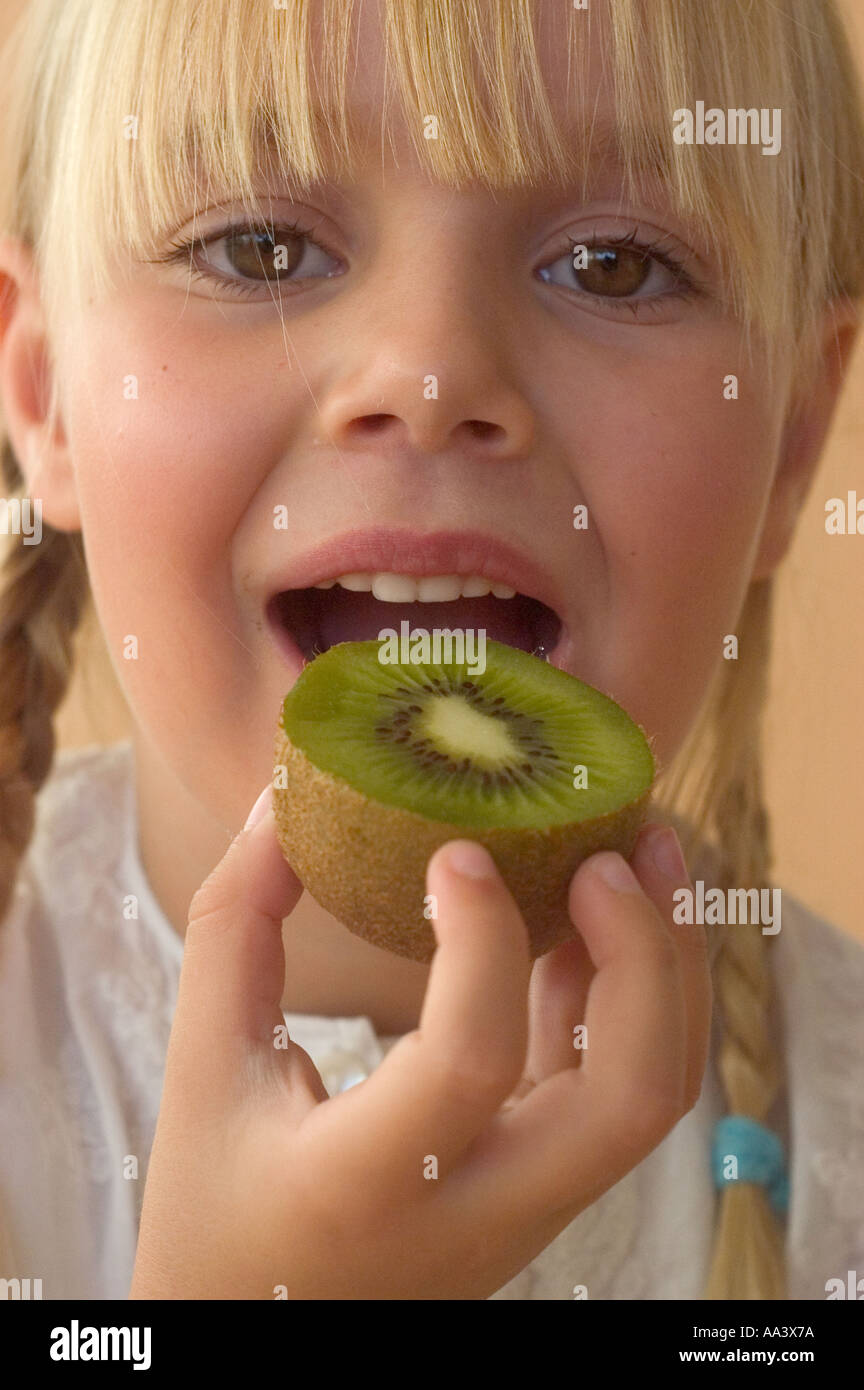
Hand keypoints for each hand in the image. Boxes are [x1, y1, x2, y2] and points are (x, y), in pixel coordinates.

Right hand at [129, 796, 710, 1299]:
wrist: (262, 1330)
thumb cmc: (215, 1204)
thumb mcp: (202, 1068)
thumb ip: (235, 930)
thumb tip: (281, 803)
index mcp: (368, 1184)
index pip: (469, 1060)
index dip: (482, 940)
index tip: (458, 852)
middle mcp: (476, 1211)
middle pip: (630, 1094)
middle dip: (646, 954)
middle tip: (610, 846)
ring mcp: (529, 1211)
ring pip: (651, 1096)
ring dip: (666, 967)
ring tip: (646, 850)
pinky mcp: (545, 1190)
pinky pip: (619, 1090)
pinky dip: (624, 996)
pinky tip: (588, 921)